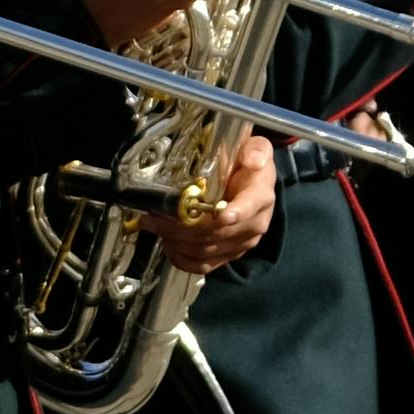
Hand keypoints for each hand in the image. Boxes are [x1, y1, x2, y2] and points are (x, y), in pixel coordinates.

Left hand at [159, 128, 283, 276]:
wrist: (251, 180)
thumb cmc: (246, 162)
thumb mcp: (255, 148)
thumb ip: (256, 151)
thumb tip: (254, 160)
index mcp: (260, 196)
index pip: (248, 208)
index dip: (234, 213)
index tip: (220, 215)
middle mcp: (255, 224)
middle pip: (216, 232)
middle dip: (182, 226)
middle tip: (155, 216)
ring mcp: (242, 242)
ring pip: (206, 250)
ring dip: (176, 240)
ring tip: (154, 225)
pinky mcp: (230, 254)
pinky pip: (205, 265)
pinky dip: (183, 258)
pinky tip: (168, 245)